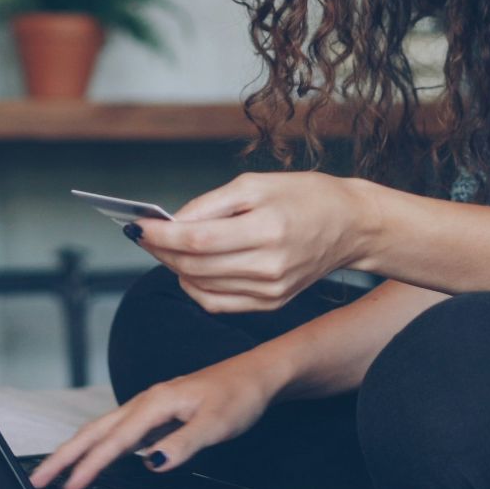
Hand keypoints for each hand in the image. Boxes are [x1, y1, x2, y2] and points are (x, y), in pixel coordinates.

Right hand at [25, 352, 280, 488]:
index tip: (68, 486)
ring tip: (57, 471)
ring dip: (78, 449)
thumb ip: (183, 444)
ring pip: (104, 429)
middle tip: (39, 478)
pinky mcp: (158, 413)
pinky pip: (119, 431)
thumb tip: (152, 464)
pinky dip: (99, 445)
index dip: (90, 465)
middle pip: (95, 430)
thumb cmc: (239, 395)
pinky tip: (97, 458)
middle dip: (65, 454)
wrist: (257, 374)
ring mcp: (151, 406)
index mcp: (156, 402)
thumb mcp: (216, 424)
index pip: (115, 440)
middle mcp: (147, 401)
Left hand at [132, 171, 376, 313]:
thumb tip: (172, 222)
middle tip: (145, 234)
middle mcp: (269, 266)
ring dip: (174, 267)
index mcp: (267, 230)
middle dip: (161, 250)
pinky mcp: (271, 304)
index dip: (161, 235)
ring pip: (201, 287)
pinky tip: (189, 268)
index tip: (138, 226)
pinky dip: (195, 287)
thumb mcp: (256, 184)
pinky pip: (218, 303)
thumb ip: (210, 205)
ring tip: (164, 247)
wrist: (351, 225)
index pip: (198, 240)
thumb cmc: (305, 197)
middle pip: (195, 265)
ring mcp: (271, 291)